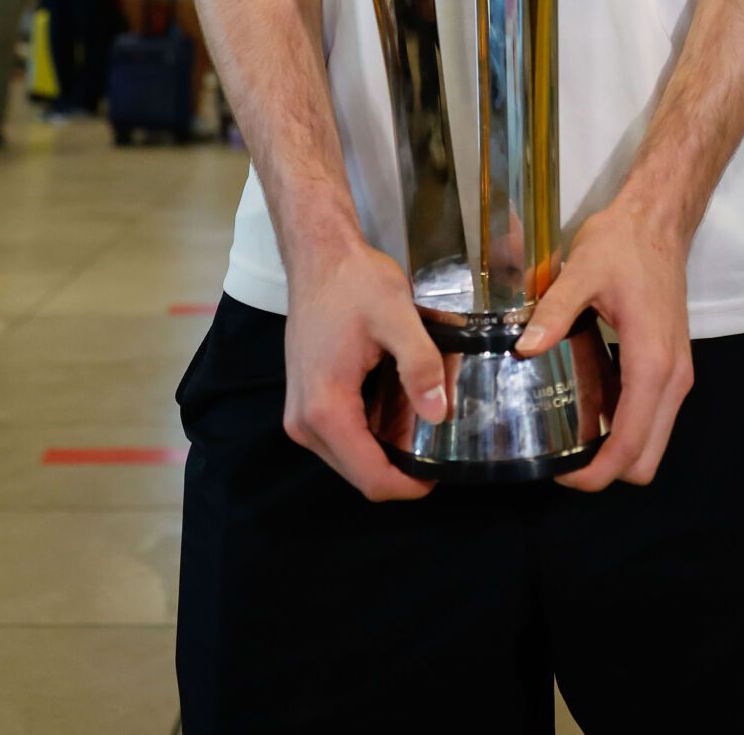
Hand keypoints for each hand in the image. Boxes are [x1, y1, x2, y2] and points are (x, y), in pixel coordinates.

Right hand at [283, 235, 447, 502]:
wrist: (319, 257)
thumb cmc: (355, 282)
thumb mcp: (398, 316)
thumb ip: (420, 365)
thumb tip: (438, 414)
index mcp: (326, 408)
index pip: (371, 478)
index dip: (410, 486)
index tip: (442, 474)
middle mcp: (305, 423)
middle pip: (360, 473)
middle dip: (402, 464)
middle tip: (439, 438)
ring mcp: (302, 414)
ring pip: (352, 457)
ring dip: (388, 446)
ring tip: (422, 412)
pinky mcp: (306, 402)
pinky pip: (344, 435)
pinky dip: (373, 429)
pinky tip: (398, 400)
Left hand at [515, 201, 692, 491]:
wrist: (658, 221)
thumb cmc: (623, 244)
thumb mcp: (582, 272)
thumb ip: (554, 312)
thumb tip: (524, 349)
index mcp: (652, 364)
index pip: (631, 447)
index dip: (595, 474)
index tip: (558, 472)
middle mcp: (673, 378)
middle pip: (647, 460)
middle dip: (607, 472)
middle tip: (561, 458)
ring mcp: (677, 373)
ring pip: (653, 441)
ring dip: (618, 451)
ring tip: (570, 436)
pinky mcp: (673, 365)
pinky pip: (653, 417)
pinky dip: (627, 427)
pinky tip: (591, 408)